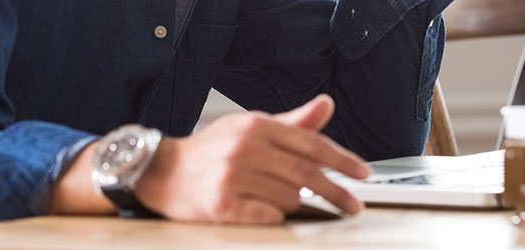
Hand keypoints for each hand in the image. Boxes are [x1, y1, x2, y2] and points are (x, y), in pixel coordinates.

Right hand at [133, 94, 370, 224]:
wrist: (162, 172)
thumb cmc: (211, 151)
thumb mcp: (251, 127)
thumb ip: (293, 122)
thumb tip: (326, 104)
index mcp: (256, 126)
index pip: (311, 144)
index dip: (342, 160)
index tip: (362, 174)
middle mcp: (245, 148)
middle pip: (306, 174)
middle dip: (336, 193)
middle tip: (353, 206)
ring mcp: (232, 176)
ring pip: (289, 197)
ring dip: (295, 202)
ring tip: (279, 198)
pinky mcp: (221, 204)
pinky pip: (268, 215)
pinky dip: (274, 214)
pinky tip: (266, 208)